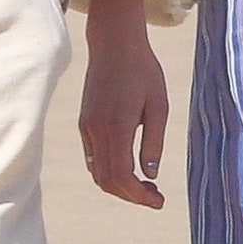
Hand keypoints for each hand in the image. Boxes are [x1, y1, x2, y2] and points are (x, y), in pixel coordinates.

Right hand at [79, 0, 168, 208]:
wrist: (114, 43)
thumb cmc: (142, 70)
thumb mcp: (158, 105)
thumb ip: (154, 142)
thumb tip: (150, 174)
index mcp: (117, 126)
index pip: (122, 176)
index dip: (139, 195)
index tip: (158, 200)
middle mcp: (96, 130)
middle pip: (107, 180)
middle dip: (131, 196)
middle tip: (154, 197)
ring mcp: (87, 127)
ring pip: (97, 173)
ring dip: (119, 186)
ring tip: (143, 186)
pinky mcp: (84, 123)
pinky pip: (92, 159)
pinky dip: (107, 172)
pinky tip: (128, 169)